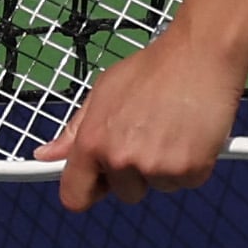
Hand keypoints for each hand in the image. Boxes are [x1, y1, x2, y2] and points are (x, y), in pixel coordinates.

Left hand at [38, 27, 247, 210]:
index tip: (102, 181)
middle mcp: (119, 158)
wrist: (202, 51)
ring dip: (167, 166)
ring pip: (158, 186)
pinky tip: (194, 132)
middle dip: (137, 172)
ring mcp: (155, 166)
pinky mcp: (189, 168)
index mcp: (92, 142)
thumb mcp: (104, 91)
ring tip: (175, 126)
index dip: (89, 190)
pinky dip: (194, 163)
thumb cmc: (155, 67)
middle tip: (152, 134)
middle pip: (124, 193)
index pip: (74, 196)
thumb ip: (75, 129)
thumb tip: (45, 155)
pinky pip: (188, 182)